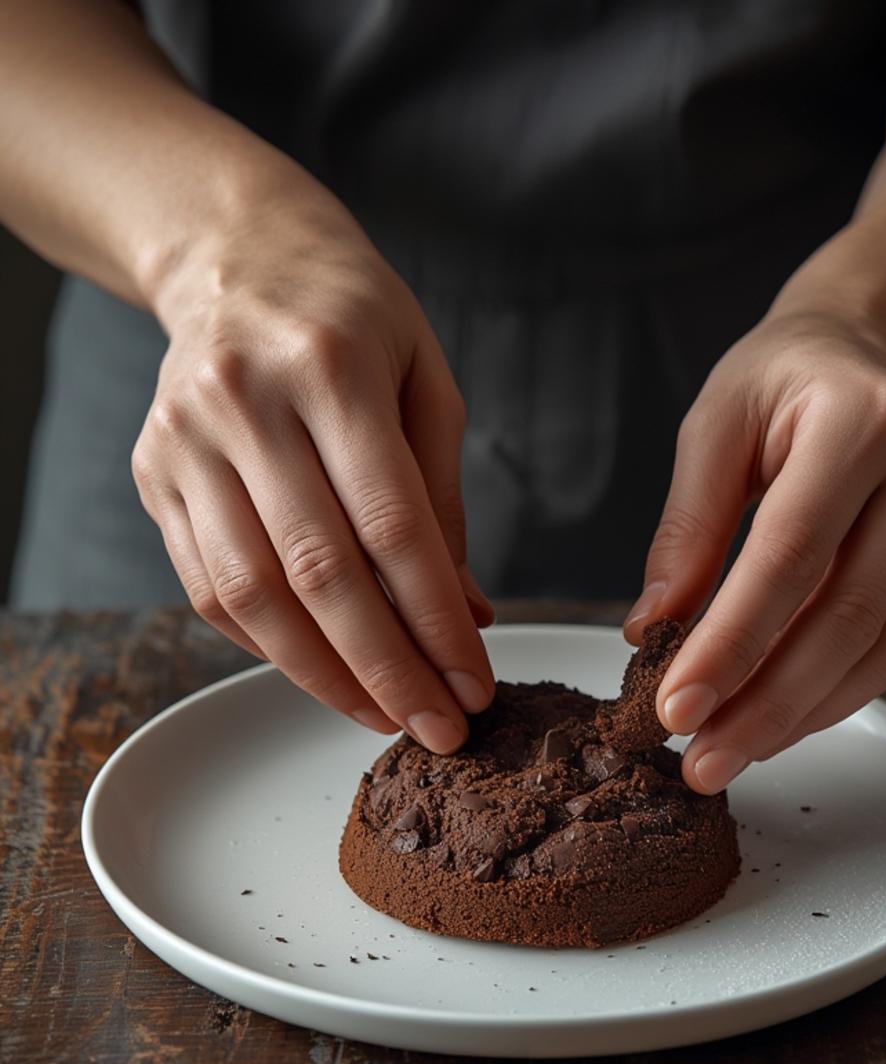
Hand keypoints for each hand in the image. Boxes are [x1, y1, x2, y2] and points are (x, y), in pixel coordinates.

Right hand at [132, 178, 493, 751]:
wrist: (233, 253)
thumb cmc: (351, 317)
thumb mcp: (424, 377)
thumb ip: (441, 496)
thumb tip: (464, 614)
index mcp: (330, 367)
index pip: (391, 525)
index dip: (434, 620)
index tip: (475, 683)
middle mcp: (244, 401)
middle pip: (320, 572)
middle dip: (388, 669)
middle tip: (439, 729)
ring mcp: (185, 440)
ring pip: (254, 595)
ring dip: (324, 676)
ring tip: (383, 717)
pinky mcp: (152, 473)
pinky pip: (208, 587)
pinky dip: (268, 646)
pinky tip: (322, 672)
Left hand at [626, 310, 885, 792]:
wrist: (868, 350)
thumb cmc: (782, 380)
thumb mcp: (714, 424)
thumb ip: (687, 527)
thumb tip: (651, 631)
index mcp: (860, 422)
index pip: (790, 554)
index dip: (732, 641)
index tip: (675, 707)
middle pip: (843, 615)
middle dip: (764, 703)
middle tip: (701, 761)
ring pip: (878, 646)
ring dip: (799, 714)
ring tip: (729, 755)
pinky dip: (836, 695)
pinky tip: (781, 724)